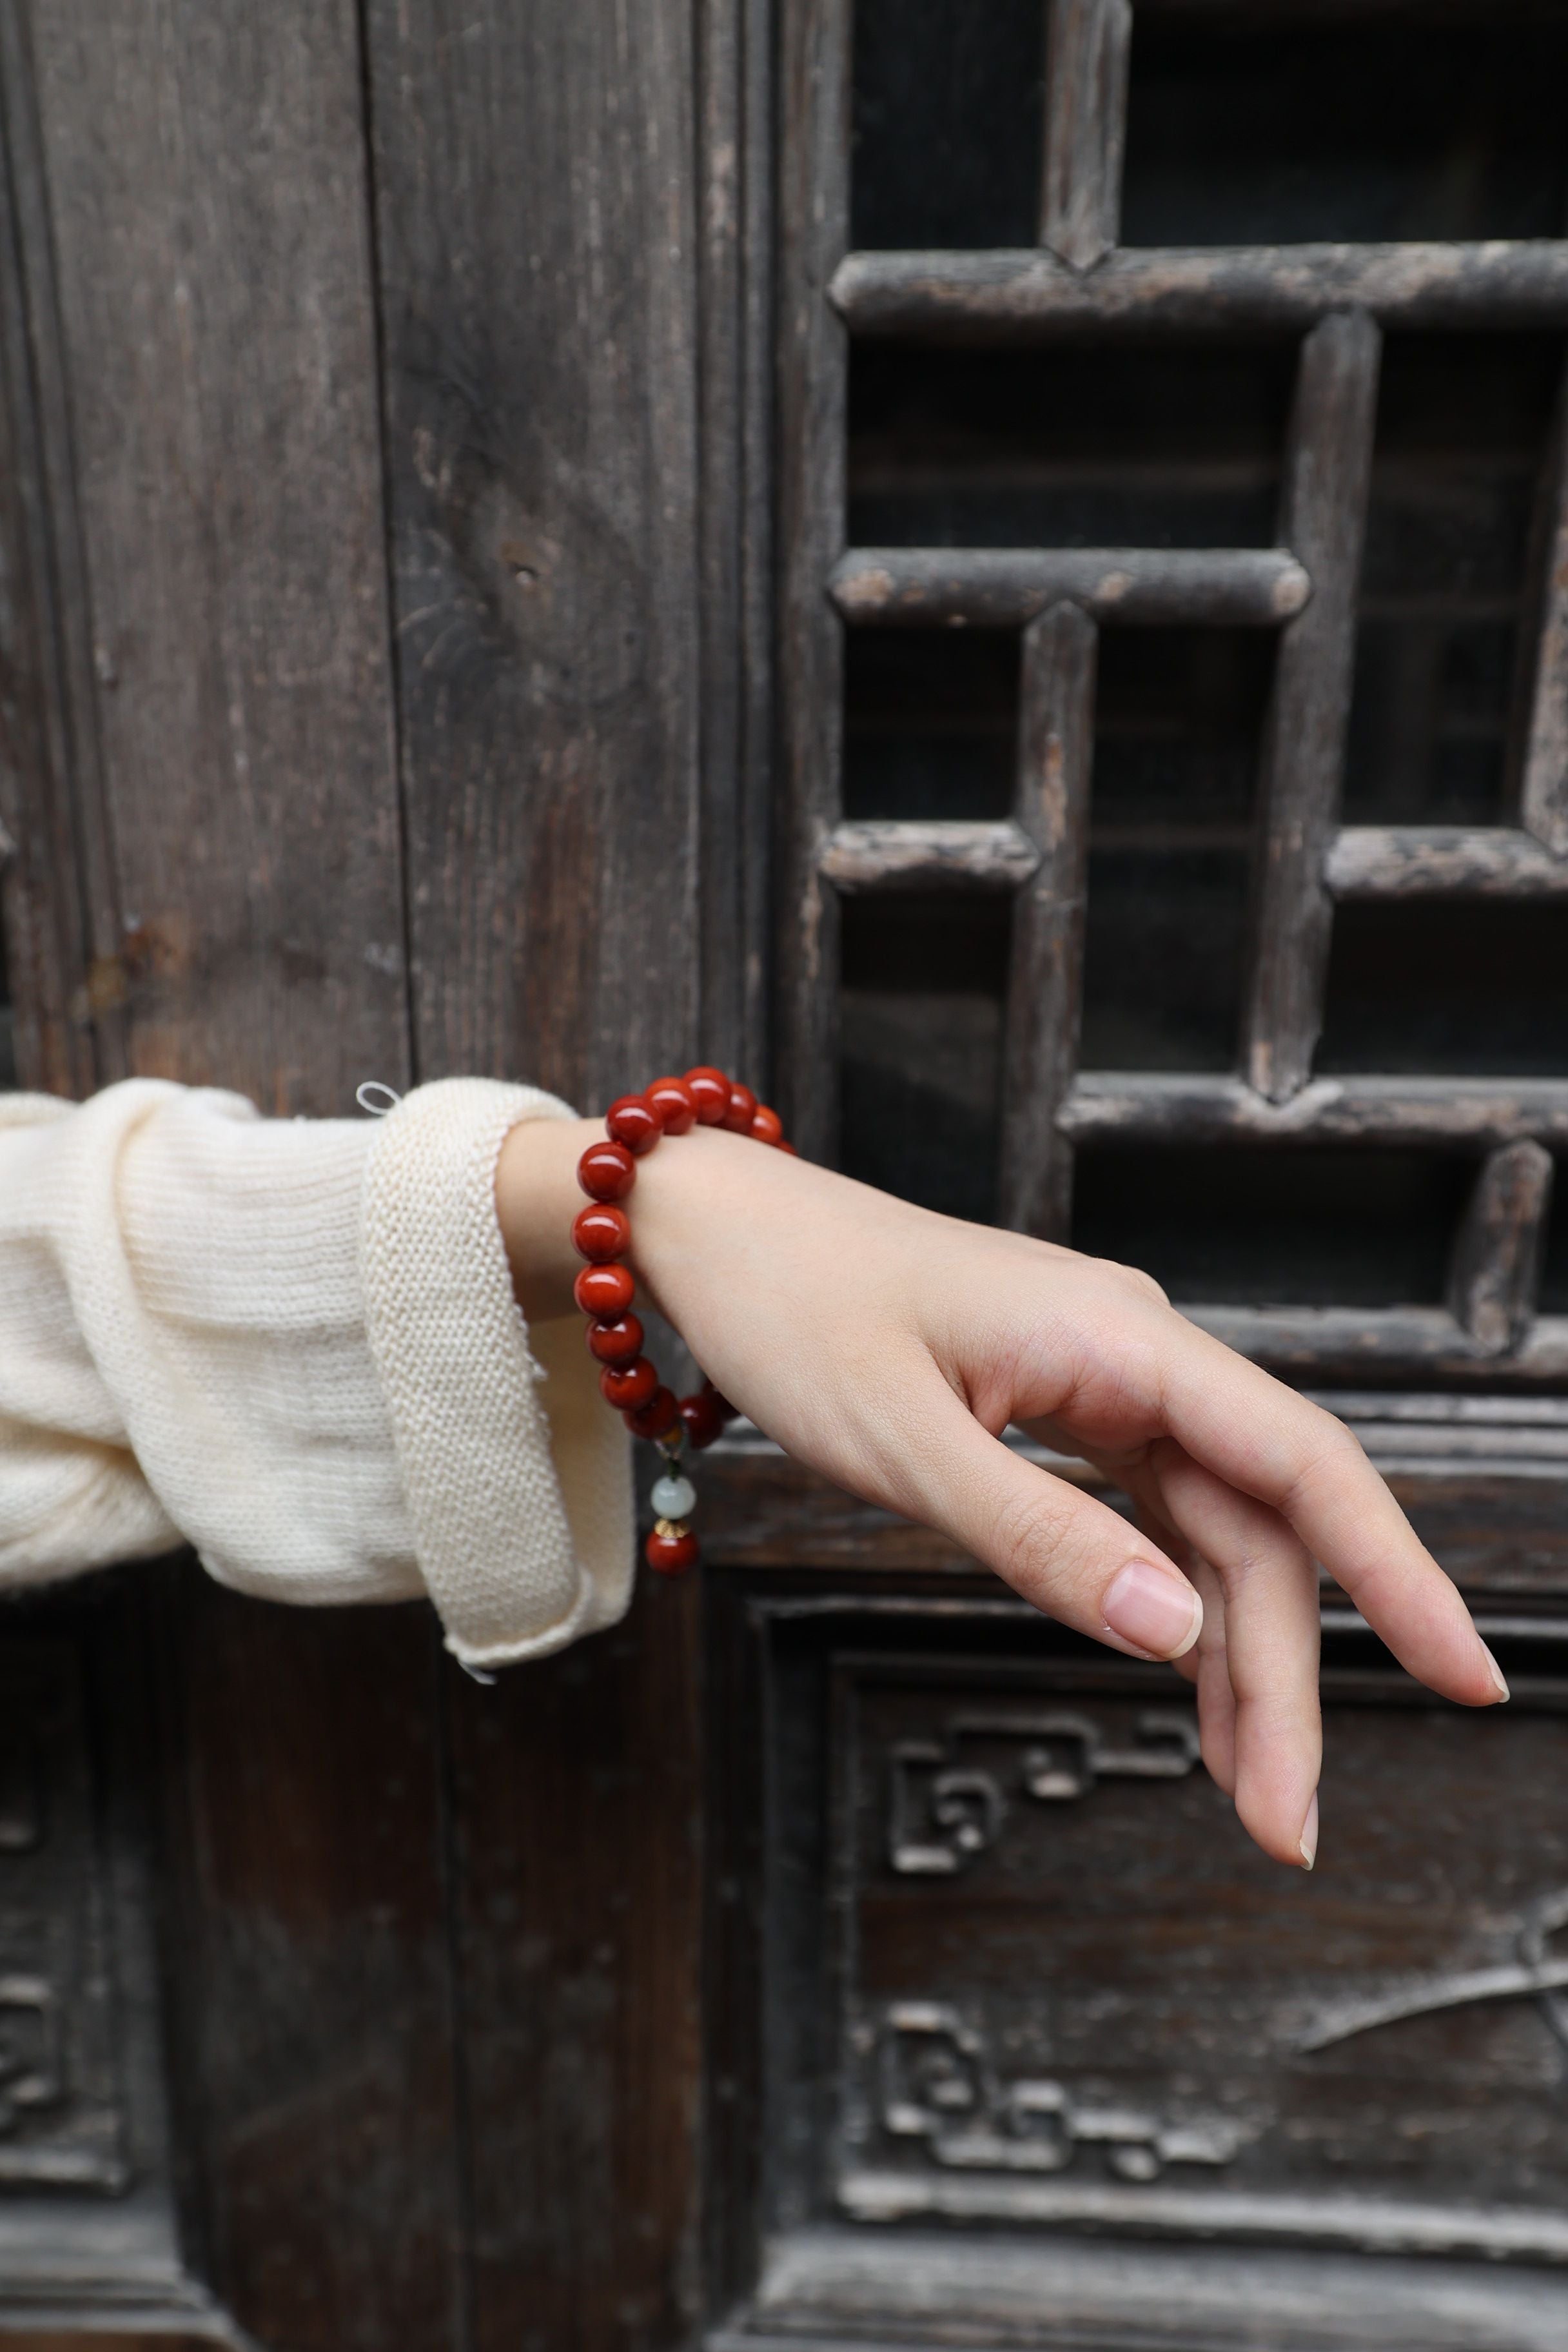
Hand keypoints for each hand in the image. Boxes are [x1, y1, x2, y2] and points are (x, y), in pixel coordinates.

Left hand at [497, 1118, 1505, 1869]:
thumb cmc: (793, 1311)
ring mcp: (1106, 1386)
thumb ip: (1038, 1534)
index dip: (1398, 1574)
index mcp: (1123, 1340)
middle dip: (1284, 1677)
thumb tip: (1174, 1636)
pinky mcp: (1067, 1415)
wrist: (716, 1236)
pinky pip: (1154, 1523)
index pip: (1303, 1464)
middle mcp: (1138, 1358)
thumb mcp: (900, 1439)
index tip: (1468, 1676)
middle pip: (1261, 1529)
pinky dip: (1173, 1614)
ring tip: (1250, 1794)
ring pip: (1214, 1537)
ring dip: (1235, 1662)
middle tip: (1285, 1825)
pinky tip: (1187, 1694)